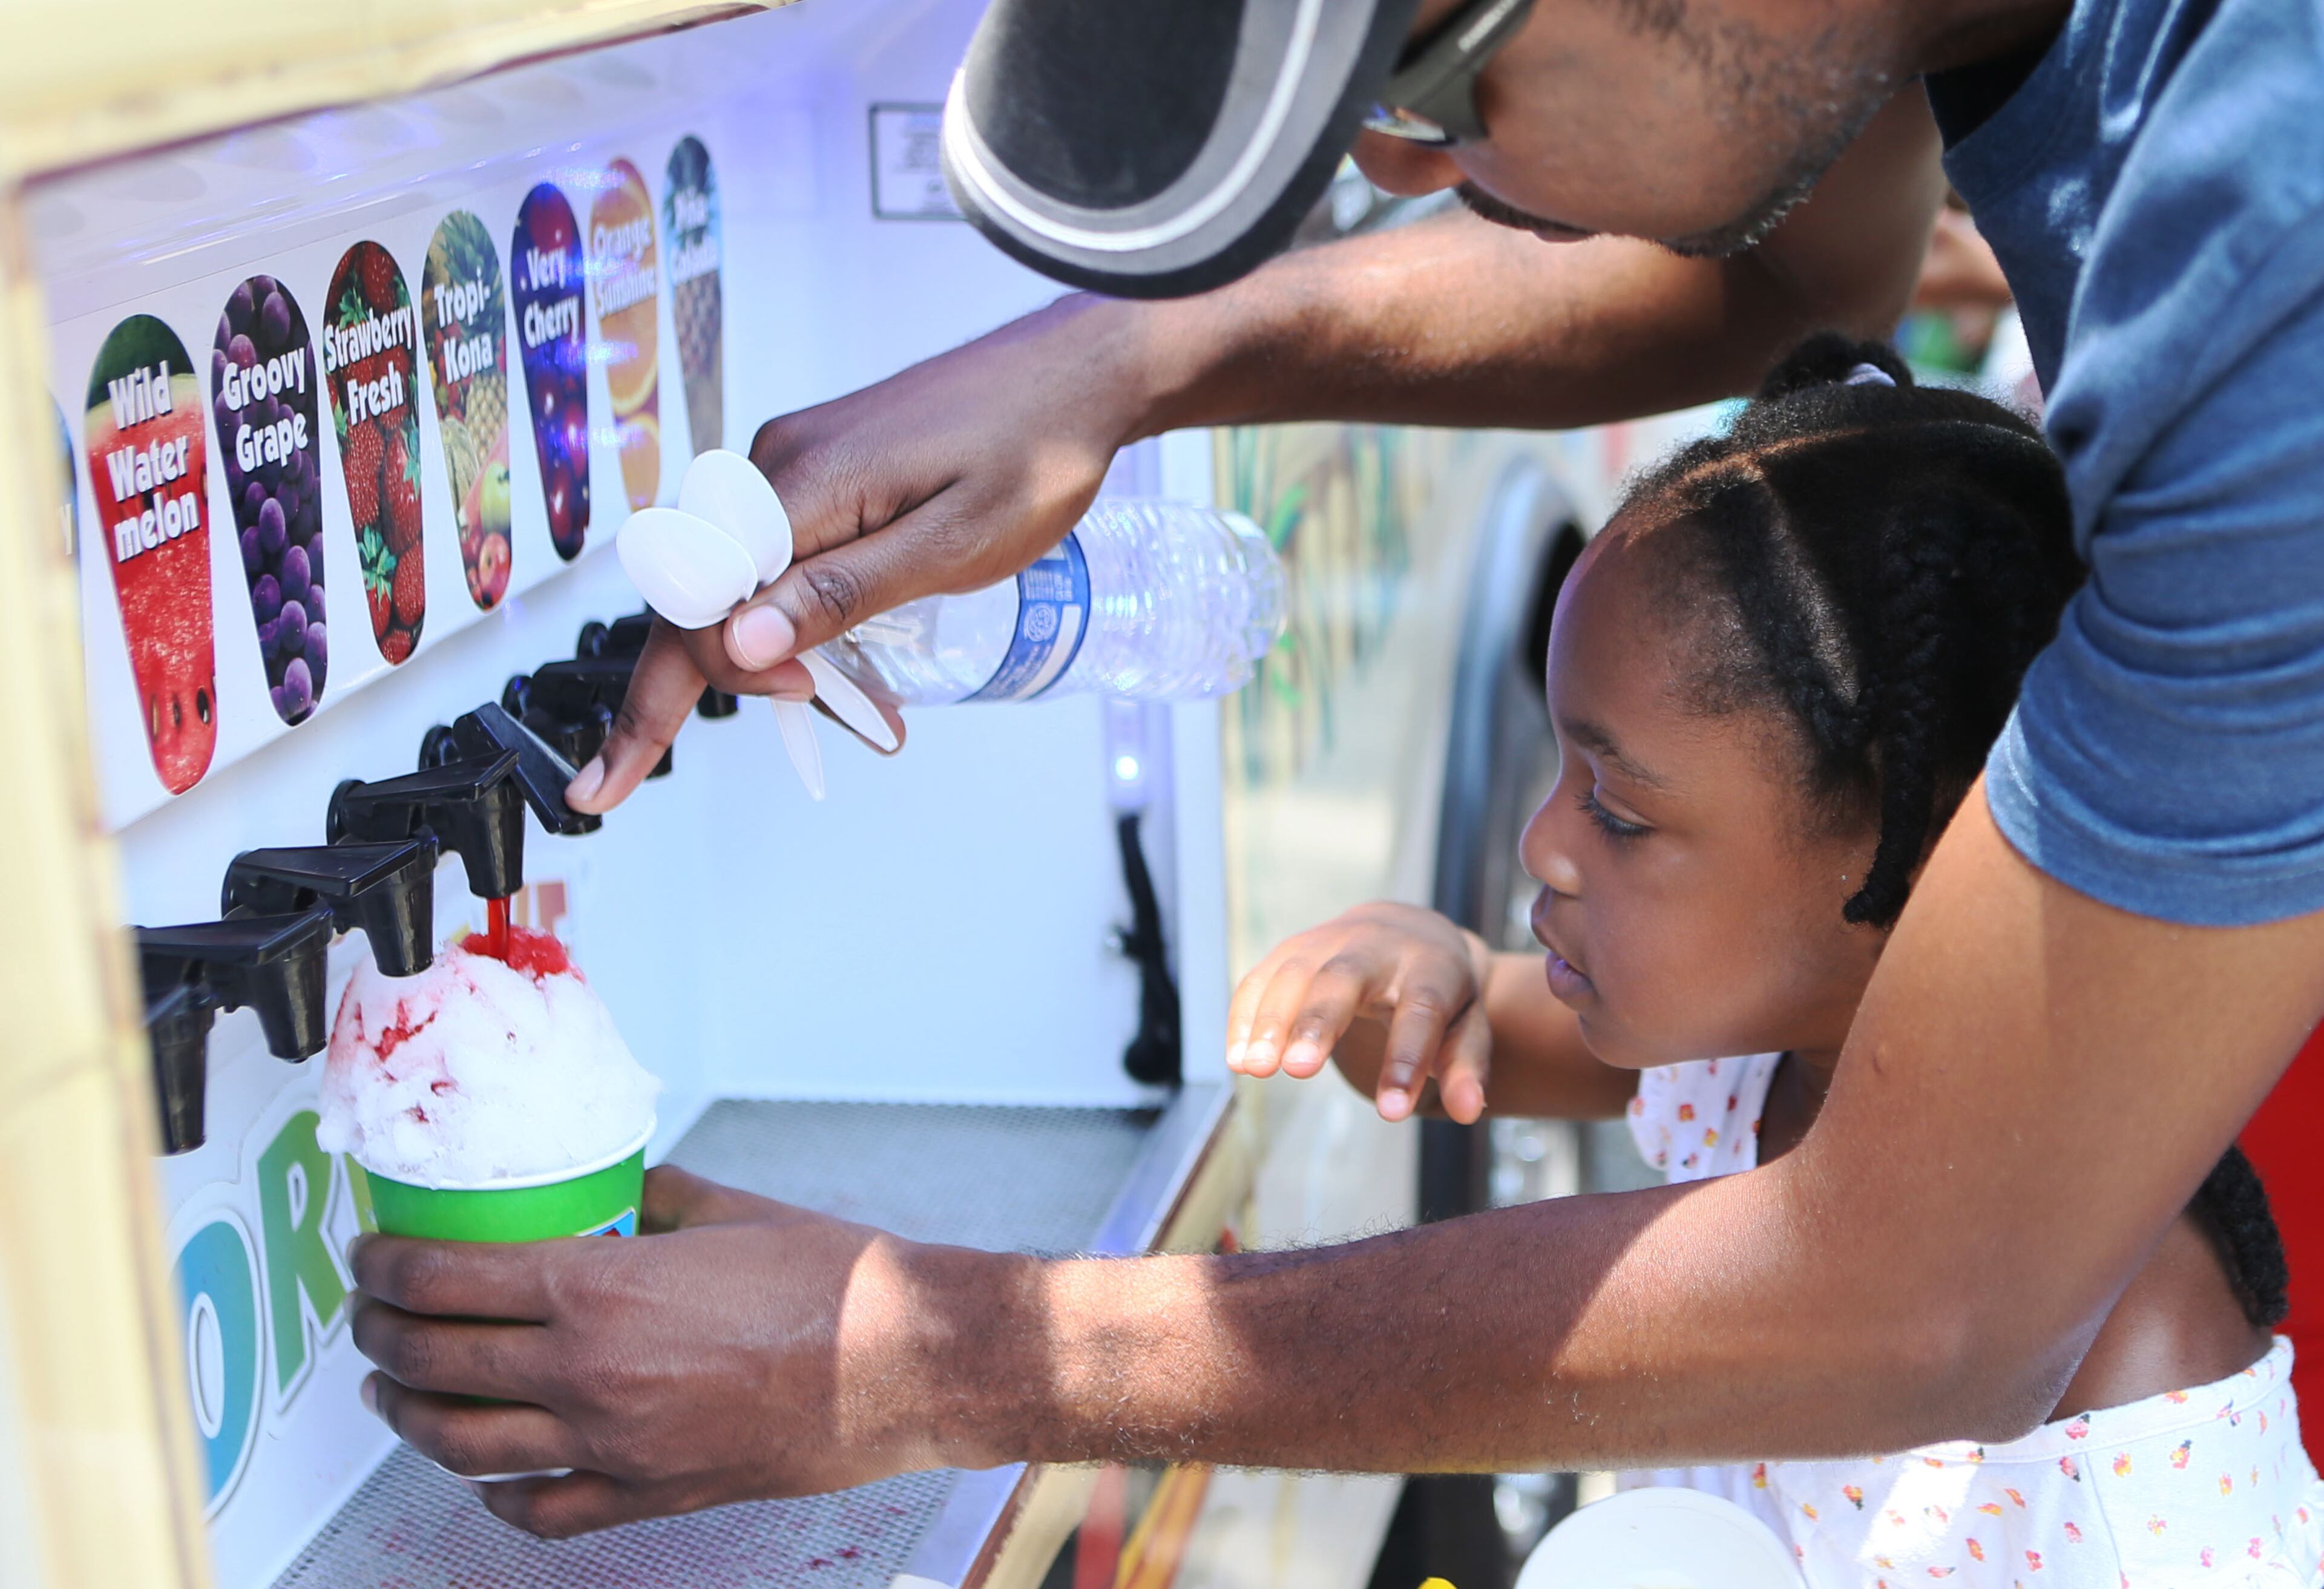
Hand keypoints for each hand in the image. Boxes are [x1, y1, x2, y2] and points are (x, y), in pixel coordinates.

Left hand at [348, 1166, 995, 1536]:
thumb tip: (611, 1187)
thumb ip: (650, 1196)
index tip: (369, 1254)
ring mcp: (613, 1445)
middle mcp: (587, 1374)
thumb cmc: (829, 1280)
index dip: (386, 1265)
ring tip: (394, 1393)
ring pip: (463, 1446)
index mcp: (599, 1289)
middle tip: (369, 1313)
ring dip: (408, 1416)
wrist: (902, 1361)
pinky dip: (493, 1495)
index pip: (445, 1277)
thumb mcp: (727, 1208)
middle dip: (379, 1334)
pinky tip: (484, 1474)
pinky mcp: (648, 1494)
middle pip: (432, 1361)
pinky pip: (539, 1509)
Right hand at [567, 294, 1149, 811]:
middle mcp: (776, 468)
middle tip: (695, 762)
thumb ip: (842, 595)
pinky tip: (847, 663)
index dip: (661, 696)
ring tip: (861, 716)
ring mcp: (795, 466)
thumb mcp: (950, 546)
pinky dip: (796, 619)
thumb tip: (738, 644)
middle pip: (696, 599)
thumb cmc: (1036, 451)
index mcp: (800, 486)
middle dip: (690, 690)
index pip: (694, 604)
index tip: (641, 767)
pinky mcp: (825, 469)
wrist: (1079, 375)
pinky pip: (778, 558)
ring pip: (740, 585)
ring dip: (768, 660)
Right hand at [1226, 902, 1494, 1122]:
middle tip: (1297, 1070)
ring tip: (1254, 1070)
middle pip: (1344, 978)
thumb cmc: (1441, 994)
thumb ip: (1465, 1068)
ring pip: (1295, 974)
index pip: (1421, 1010)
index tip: (1392, 1112)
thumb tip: (1468, 1112)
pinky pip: (1262, 977)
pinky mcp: (1292, 948)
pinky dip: (1245, 1015)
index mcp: (1432, 966)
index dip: (1406, 1059)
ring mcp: (1329, 940)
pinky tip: (1237, 1058)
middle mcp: (1377, 945)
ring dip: (1270, 1021)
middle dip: (1318, 1022)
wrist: (1407, 931)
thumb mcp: (1467, 1027)